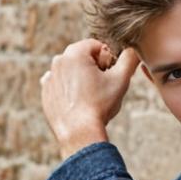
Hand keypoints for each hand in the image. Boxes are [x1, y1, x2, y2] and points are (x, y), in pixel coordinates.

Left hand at [40, 38, 140, 158]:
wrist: (79, 133)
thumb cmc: (99, 105)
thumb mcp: (121, 80)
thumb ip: (129, 59)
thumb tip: (134, 49)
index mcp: (75, 52)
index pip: (97, 46)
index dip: (108, 60)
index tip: (110, 76)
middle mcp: (58, 60)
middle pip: (83, 58)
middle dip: (94, 70)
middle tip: (102, 89)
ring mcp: (50, 77)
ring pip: (72, 72)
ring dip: (82, 80)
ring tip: (90, 99)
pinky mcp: (46, 92)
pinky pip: (61, 86)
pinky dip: (70, 92)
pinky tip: (79, 104)